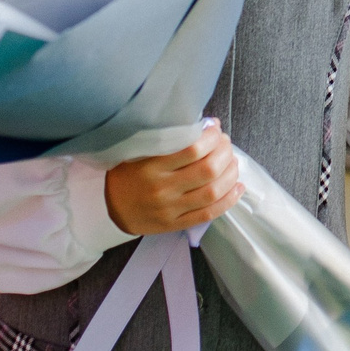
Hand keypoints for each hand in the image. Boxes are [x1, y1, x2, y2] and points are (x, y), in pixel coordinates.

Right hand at [105, 124, 240, 235]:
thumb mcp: (140, 152)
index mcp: (152, 166)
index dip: (212, 137)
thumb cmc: (129, 174)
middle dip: (224, 153)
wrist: (111, 210)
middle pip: (208, 170)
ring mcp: (170, 209)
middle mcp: (162, 189)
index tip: (215, 129)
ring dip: (230, 174)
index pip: (192, 149)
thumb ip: (169, 140)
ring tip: (232, 162)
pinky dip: (228, 200)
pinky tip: (238, 187)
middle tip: (225, 143)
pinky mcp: (175, 224)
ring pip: (212, 192)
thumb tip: (208, 125)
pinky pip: (208, 214)